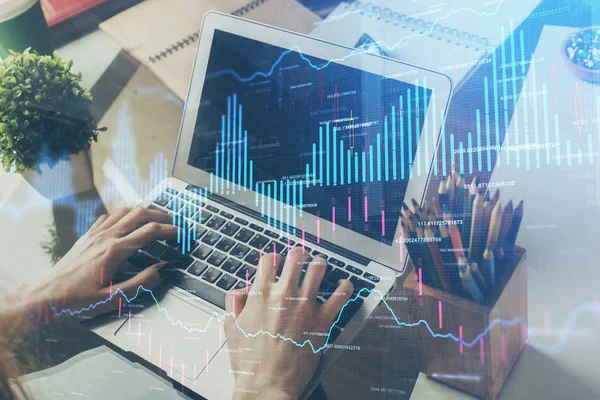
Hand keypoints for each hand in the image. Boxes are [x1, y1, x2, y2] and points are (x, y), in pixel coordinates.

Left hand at [22, 206, 177, 322]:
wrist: (43, 298)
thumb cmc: (75, 302)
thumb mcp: (112, 299)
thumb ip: (140, 284)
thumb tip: (161, 269)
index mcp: (114, 251)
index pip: (149, 232)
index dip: (169, 230)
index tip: (181, 233)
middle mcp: (105, 237)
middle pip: (139, 214)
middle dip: (160, 214)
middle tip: (174, 221)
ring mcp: (93, 235)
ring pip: (123, 211)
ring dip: (143, 211)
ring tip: (155, 218)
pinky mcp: (85, 237)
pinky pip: (108, 217)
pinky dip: (123, 215)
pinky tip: (126, 223)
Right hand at [224, 247, 353, 399]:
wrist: (268, 384)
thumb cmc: (250, 361)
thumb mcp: (231, 328)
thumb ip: (234, 303)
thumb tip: (240, 291)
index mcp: (261, 294)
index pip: (268, 259)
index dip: (273, 257)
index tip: (276, 261)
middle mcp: (284, 294)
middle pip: (296, 256)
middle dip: (299, 254)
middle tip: (301, 257)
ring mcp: (305, 305)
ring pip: (318, 268)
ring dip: (319, 264)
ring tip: (320, 265)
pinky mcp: (323, 320)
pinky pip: (341, 295)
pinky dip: (345, 286)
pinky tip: (344, 284)